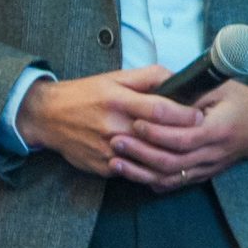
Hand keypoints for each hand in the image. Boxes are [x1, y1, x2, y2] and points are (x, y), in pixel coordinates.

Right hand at [16, 67, 200, 178]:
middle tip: (198, 133)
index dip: (185, 115)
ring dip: (168, 155)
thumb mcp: (117, 77)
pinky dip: (148, 165)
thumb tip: (179, 78)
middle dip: (181, 136)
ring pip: (148, 159)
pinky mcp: (103, 167)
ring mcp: (107, 150)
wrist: (48, 116)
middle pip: (158, 138)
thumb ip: (150, 76)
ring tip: (183, 148)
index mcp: (119, 101)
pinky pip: (134, 170)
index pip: (160, 110)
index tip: (199, 117)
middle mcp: (113, 127)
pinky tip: (159, 159)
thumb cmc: (87, 94)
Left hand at [109, 79, 247, 189]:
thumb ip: (194, 92)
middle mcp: (213, 153)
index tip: (136, 122)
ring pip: (170, 178)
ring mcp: (208, 167)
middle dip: (141, 154)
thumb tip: (162, 91)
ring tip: (115, 161)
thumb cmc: (241, 102)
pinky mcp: (202, 175)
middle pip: (173, 162)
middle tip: (116, 141)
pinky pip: (175, 184)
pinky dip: (152, 181)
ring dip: (140, 172)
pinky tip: (132, 174)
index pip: (185, 138)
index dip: (158, 133)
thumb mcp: (222, 88)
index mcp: (219, 130)